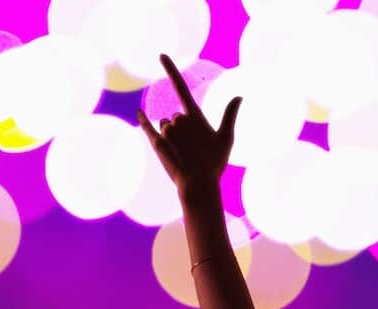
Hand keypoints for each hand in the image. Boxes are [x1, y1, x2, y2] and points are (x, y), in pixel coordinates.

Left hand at [137, 54, 240, 189]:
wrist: (198, 184)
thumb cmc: (214, 163)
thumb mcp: (226, 138)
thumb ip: (230, 114)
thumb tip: (239, 96)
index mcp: (194, 116)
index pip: (181, 86)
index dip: (170, 69)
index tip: (161, 55)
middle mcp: (178, 119)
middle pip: (176, 117)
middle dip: (182, 129)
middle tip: (193, 148)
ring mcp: (166, 131)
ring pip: (165, 126)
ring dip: (172, 135)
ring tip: (183, 152)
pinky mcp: (156, 142)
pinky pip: (147, 126)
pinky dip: (143, 119)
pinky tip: (139, 112)